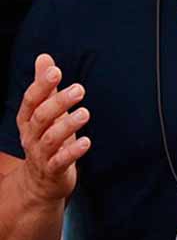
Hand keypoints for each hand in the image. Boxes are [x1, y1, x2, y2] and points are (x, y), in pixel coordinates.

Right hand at [16, 54, 90, 205]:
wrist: (40, 182)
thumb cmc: (46, 139)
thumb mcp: (45, 112)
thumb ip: (46, 87)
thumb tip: (44, 57)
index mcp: (28, 120)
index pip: (31, 101)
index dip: (41, 86)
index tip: (56, 71)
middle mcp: (31, 136)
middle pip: (41, 117)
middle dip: (58, 102)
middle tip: (80, 89)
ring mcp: (41, 154)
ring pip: (51, 138)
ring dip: (68, 125)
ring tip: (85, 113)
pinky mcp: (53, 171)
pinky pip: (61, 161)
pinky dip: (73, 151)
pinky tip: (86, 141)